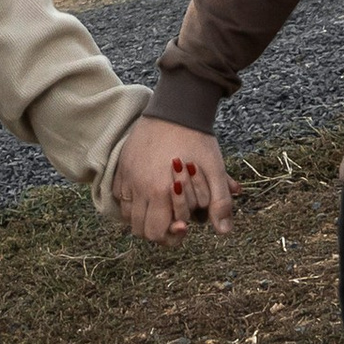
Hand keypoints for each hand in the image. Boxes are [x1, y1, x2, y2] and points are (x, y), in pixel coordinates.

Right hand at [111, 116, 238, 239]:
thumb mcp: (215, 170)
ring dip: (142, 217)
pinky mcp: (122, 164)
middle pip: (140, 229)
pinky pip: (119, 194)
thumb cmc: (197, 139)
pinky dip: (130, 201)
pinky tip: (146, 195)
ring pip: (127, 215)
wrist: (178, 107)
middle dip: (157, 230)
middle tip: (173, 220)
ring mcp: (127, 175)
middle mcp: (139, 186)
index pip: (156, 233)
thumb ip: (221, 203)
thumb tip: (224, 232)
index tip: (183, 226)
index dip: (171, 236)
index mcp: (160, 191)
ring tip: (160, 208)